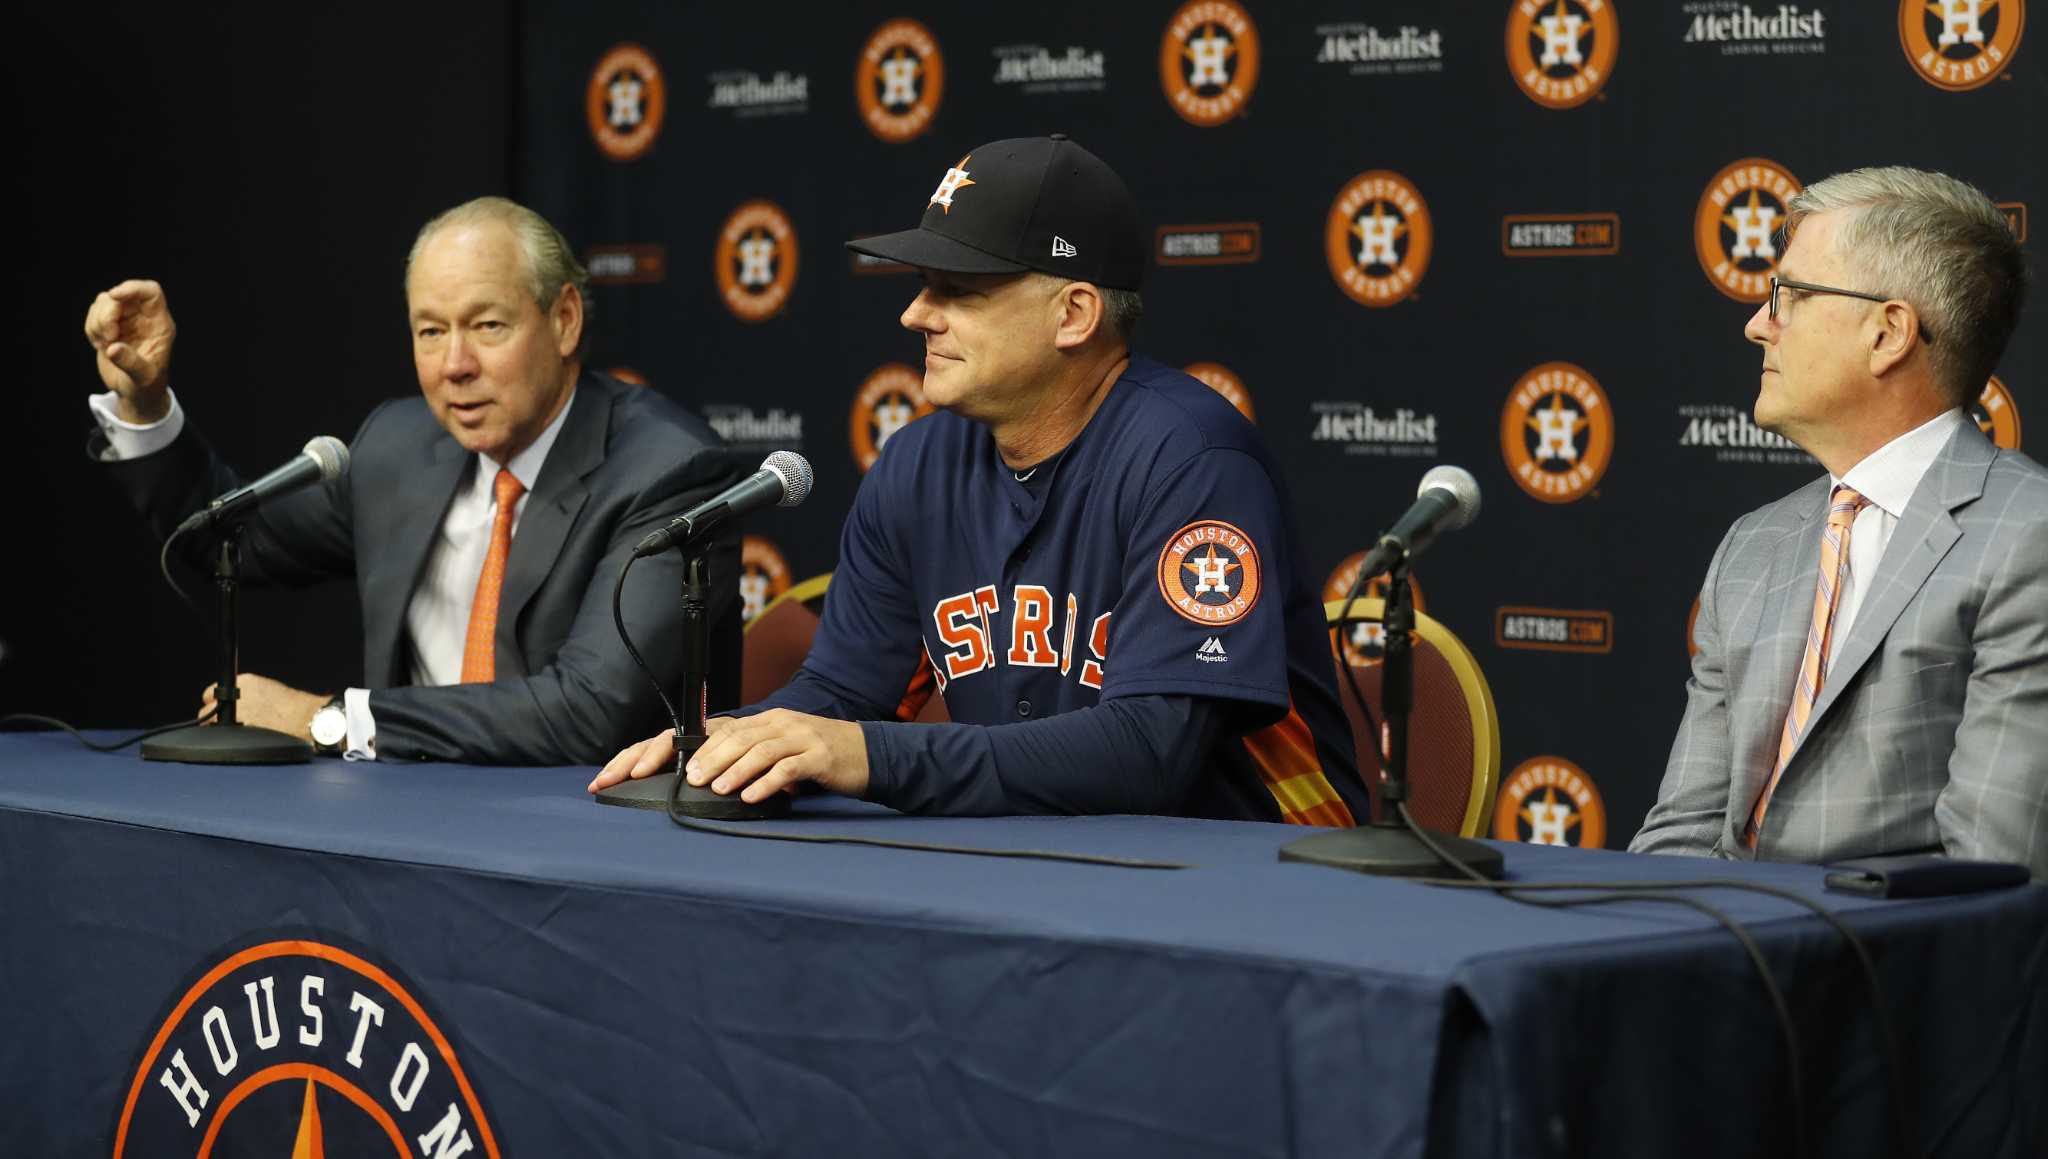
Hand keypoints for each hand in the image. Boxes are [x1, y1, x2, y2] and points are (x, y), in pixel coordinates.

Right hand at [84, 279, 175, 421]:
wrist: (135, 393)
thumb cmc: (147, 385)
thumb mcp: (143, 377)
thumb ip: (131, 363)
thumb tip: (113, 348)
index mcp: (159, 324)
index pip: (150, 292)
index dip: (132, 288)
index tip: (115, 296)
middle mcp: (142, 318)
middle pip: (120, 296)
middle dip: (107, 314)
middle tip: (109, 338)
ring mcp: (125, 320)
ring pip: (103, 302)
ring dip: (97, 322)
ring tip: (105, 344)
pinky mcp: (109, 326)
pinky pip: (93, 315)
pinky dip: (91, 328)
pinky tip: (100, 345)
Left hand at [200, 673, 325, 741]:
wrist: (307, 721)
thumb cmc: (296, 708)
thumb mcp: (270, 690)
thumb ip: (248, 694)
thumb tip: (239, 701)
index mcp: (242, 682)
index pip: (211, 693)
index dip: (218, 703)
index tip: (223, 709)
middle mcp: (233, 697)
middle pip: (207, 711)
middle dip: (216, 718)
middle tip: (233, 725)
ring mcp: (232, 717)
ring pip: (211, 727)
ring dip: (220, 731)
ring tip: (239, 735)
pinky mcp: (235, 733)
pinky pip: (221, 741)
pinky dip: (228, 743)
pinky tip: (241, 743)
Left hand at [586, 710, 869, 803]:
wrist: (865, 754)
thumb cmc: (811, 759)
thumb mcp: (769, 756)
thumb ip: (735, 763)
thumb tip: (691, 785)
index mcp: (750, 724)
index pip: (694, 732)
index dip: (652, 751)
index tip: (617, 775)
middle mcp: (770, 723)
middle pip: (726, 736)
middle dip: (694, 759)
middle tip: (671, 780)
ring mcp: (795, 736)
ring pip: (756, 748)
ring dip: (730, 769)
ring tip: (712, 789)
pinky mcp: (817, 755)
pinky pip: (787, 767)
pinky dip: (767, 782)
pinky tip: (750, 797)